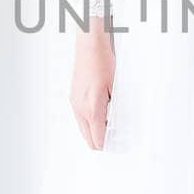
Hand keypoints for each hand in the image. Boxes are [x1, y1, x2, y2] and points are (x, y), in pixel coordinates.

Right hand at [70, 27, 114, 149]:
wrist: (89, 47)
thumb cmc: (103, 63)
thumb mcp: (116, 89)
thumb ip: (116, 110)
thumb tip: (119, 126)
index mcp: (91, 108)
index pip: (97, 139)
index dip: (109, 146)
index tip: (119, 145)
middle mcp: (79, 109)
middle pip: (88, 139)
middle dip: (102, 142)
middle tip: (117, 138)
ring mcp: (75, 104)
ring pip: (84, 129)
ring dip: (96, 131)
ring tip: (112, 125)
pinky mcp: (74, 98)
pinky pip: (81, 118)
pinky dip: (91, 122)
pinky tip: (103, 113)